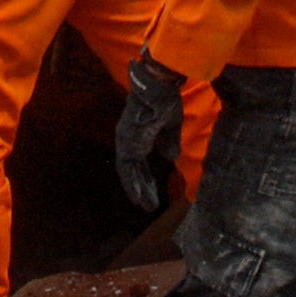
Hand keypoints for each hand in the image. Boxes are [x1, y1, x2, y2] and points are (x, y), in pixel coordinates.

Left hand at [115, 54, 188, 211]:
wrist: (158, 90)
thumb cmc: (165, 101)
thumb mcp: (171, 125)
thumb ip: (169, 141)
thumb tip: (171, 156)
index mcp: (138, 133)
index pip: (140, 159)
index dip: (145, 175)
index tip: (152, 188)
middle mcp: (128, 139)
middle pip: (134, 169)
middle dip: (143, 186)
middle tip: (149, 203)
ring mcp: (125, 142)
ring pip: (129, 173)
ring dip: (138, 190)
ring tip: (146, 206)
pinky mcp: (126, 145)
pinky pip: (127, 170)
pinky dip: (132, 185)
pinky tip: (139, 199)